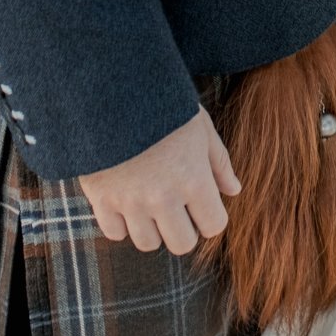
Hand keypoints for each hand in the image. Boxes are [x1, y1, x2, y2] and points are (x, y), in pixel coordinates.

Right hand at [78, 106, 240, 255]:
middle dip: (184, 229)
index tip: (203, 204)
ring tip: (151, 203)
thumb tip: (234, 191)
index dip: (211, 217)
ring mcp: (130, 202)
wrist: (112, 91)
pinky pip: (114, 234)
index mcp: (193, 179)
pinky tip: (126, 202)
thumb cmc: (164, 105)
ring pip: (147, 243)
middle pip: (181, 244)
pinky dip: (121, 224)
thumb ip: (218, 162)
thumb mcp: (200, 126)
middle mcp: (163, 198)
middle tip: (178, 207)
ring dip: (153, 228)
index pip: (213, 226)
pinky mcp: (101, 199)